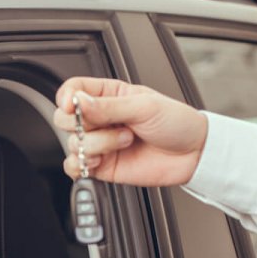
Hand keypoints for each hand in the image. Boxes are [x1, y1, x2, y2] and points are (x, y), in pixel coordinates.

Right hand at [53, 77, 207, 186]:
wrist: (193, 155)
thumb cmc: (176, 124)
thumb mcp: (145, 106)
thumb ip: (108, 106)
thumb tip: (79, 103)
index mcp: (108, 95)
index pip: (72, 89)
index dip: (67, 97)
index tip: (73, 105)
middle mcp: (99, 119)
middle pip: (64, 118)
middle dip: (82, 124)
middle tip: (109, 124)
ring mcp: (98, 143)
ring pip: (72, 144)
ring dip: (99, 145)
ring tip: (125, 142)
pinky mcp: (100, 165)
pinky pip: (73, 167)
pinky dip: (83, 165)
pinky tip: (102, 160)